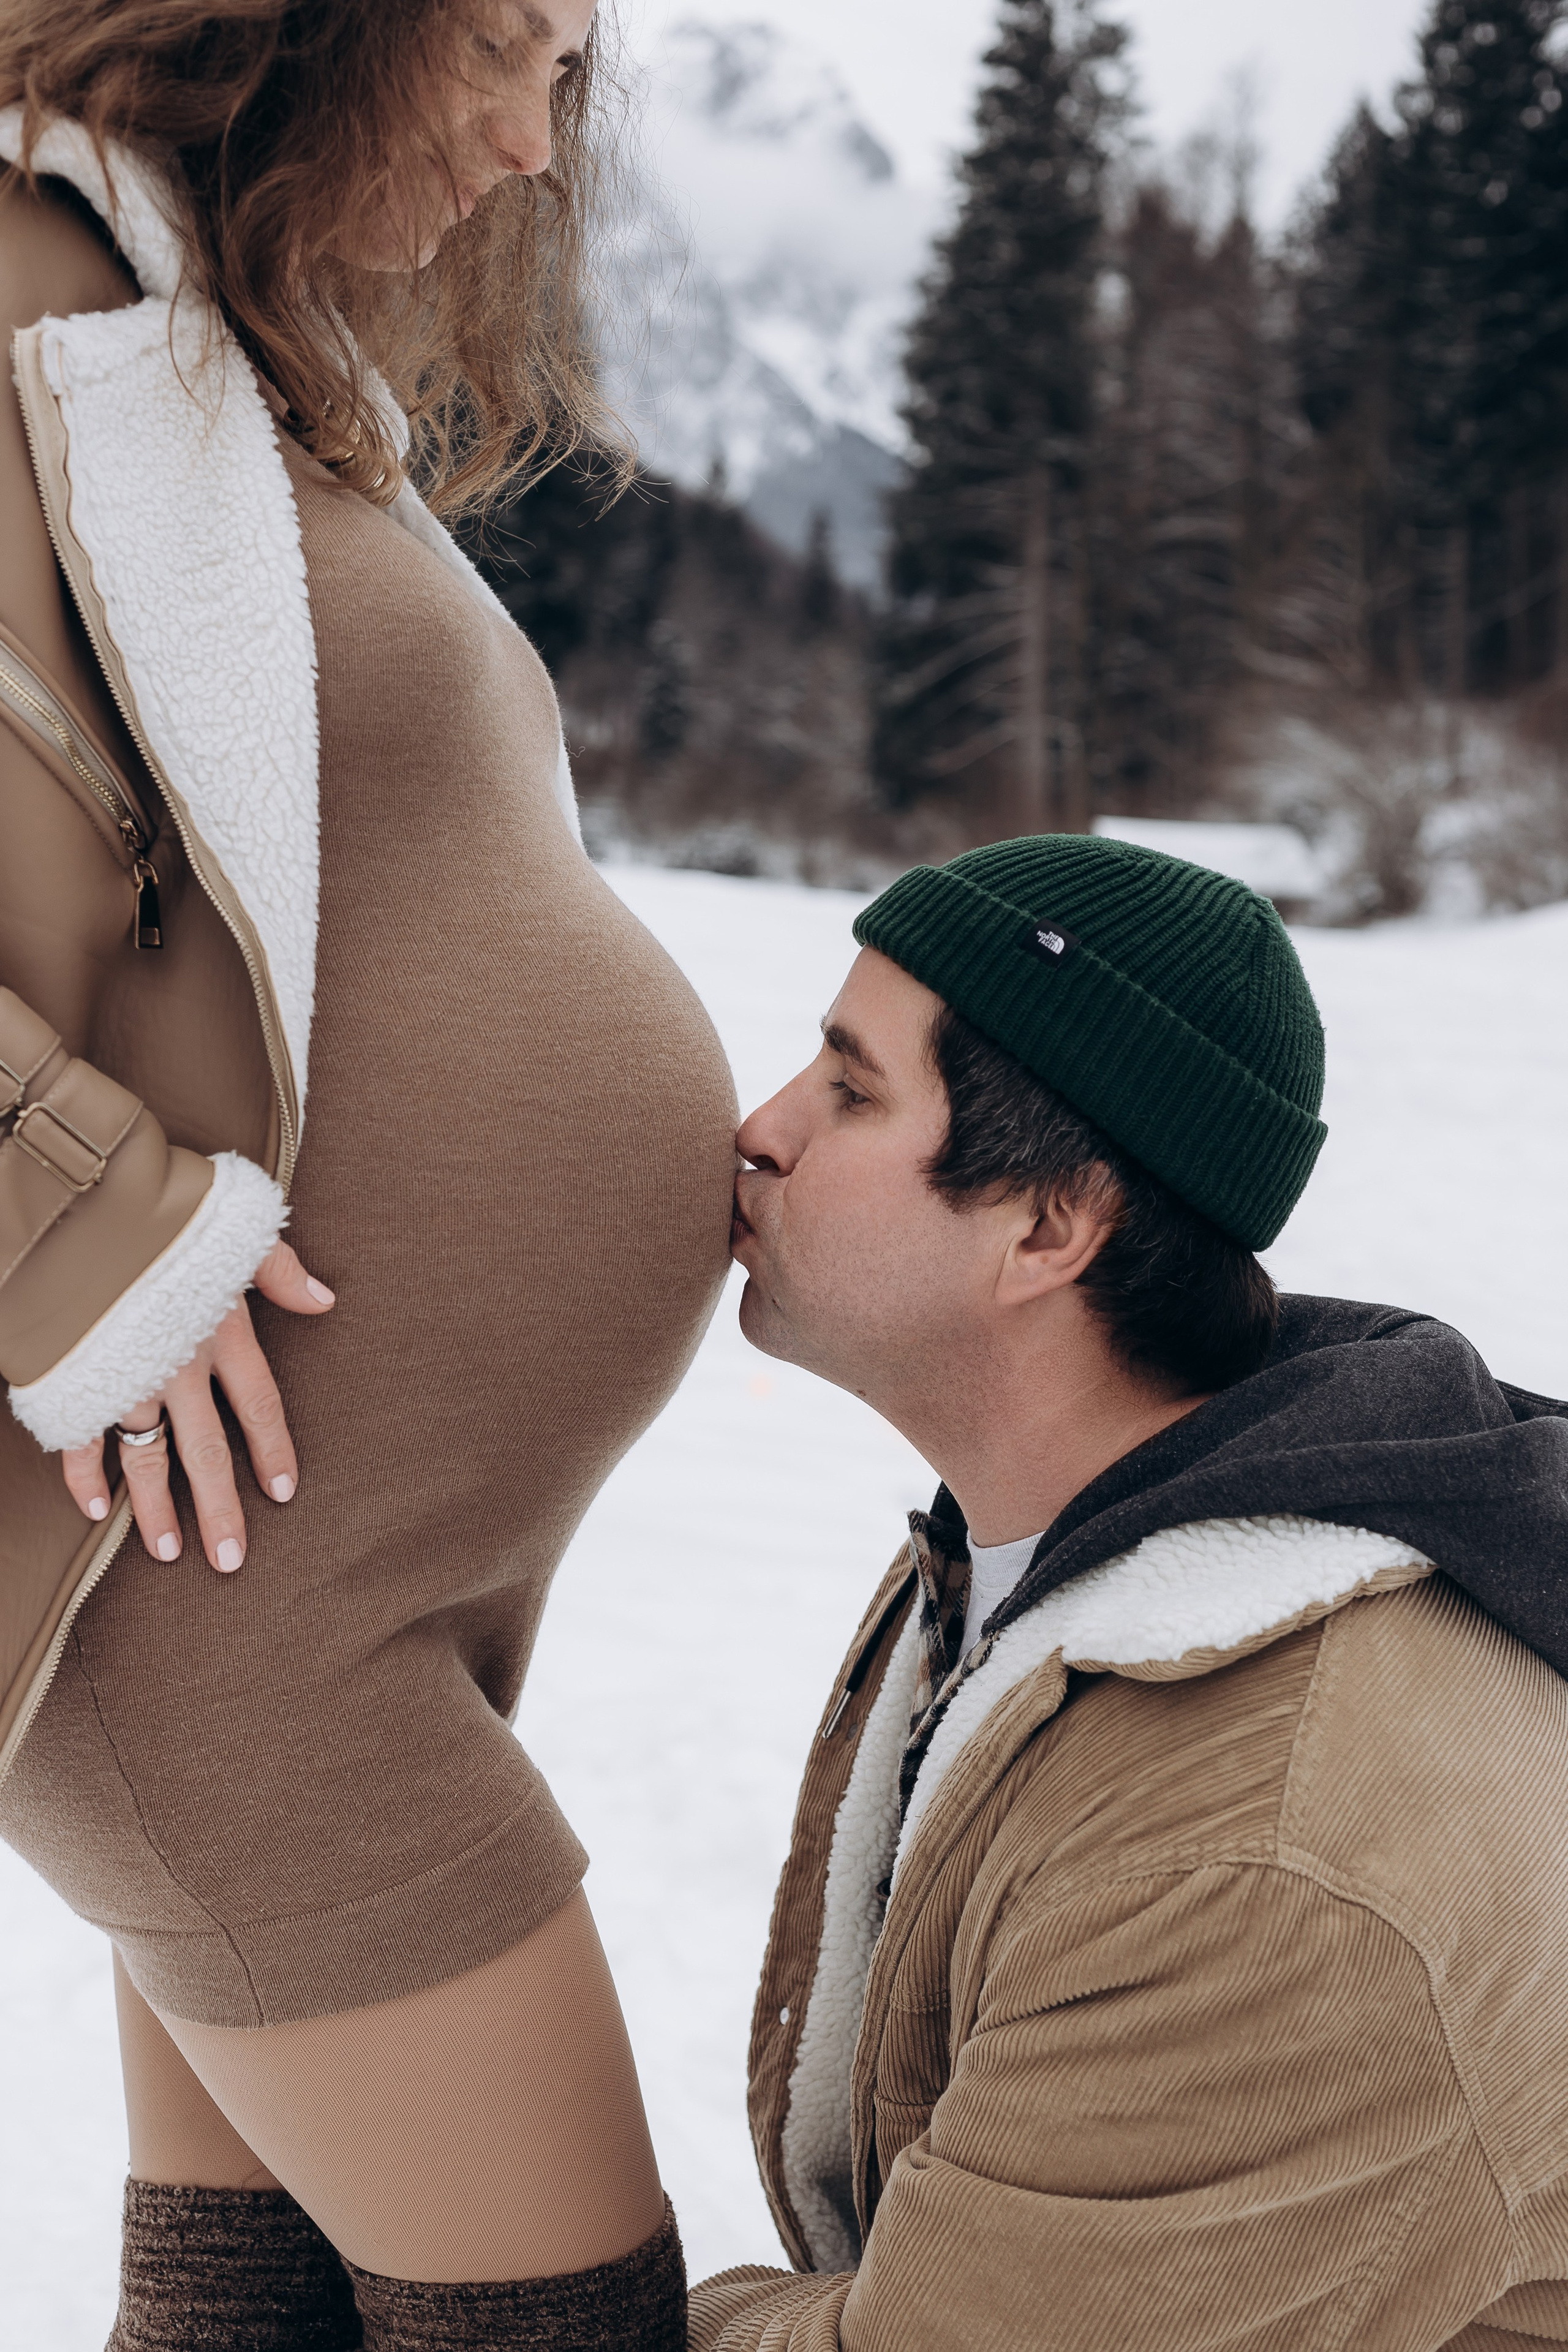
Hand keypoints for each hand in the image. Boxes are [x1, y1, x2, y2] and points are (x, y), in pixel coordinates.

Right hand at [59, 1239, 335, 1571]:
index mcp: (221, 1332)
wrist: (88, 1204)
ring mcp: (124, 1375)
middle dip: (221, 1508)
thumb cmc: (165, 1210)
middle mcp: (178, 1364)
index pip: (259, 1404)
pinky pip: (80, 1439)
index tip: (284, 1493)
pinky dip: (84, 1476)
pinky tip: (97, 1512)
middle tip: (230, 1559)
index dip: (273, 1449)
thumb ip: (279, 1270)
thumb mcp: (237, 1228)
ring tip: (170, 1553)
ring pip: (148, 1456)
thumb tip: (325, 1297)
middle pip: (208, 1450)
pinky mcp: (75, 1377)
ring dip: (158, 1508)